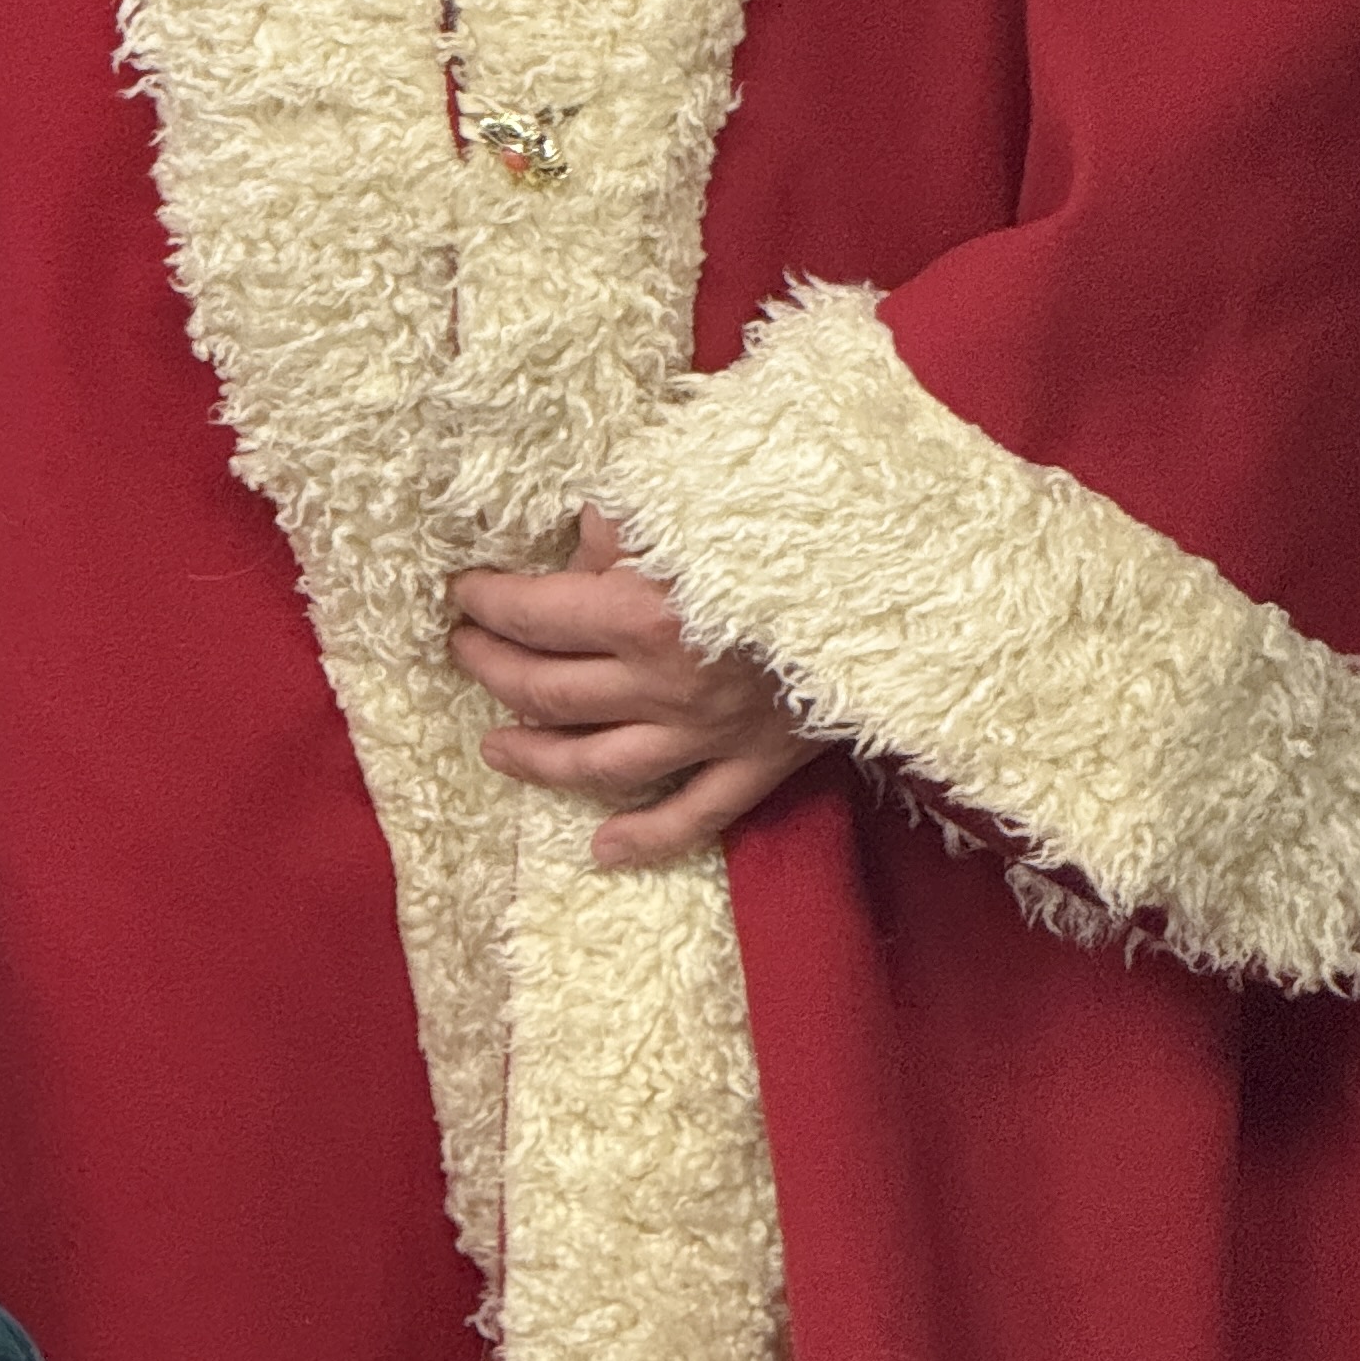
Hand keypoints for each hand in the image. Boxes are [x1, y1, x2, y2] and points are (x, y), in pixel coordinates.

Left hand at [448, 507, 819, 868]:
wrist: (898, 591)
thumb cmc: (793, 538)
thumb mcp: (696, 508)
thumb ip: (625, 524)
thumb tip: (579, 530)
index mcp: (641, 614)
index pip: (531, 616)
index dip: (484, 604)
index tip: (460, 593)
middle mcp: (663, 685)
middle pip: (547, 693)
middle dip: (491, 670)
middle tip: (463, 652)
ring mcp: (707, 735)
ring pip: (596, 765)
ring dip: (536, 760)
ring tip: (495, 747)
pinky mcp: (755, 765)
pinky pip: (691, 817)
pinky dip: (643, 839)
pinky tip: (601, 852)